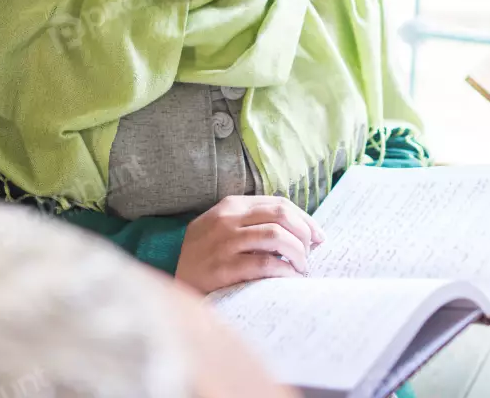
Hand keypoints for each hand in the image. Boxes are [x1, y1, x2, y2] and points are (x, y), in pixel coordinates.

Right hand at [175, 195, 325, 293]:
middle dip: (305, 234)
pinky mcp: (222, 268)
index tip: (318, 237)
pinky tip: (290, 278)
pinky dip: (284, 271)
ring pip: (276, 236)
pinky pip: (265, 264)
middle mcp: (227, 219)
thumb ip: (253, 223)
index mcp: (231, 206)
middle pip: (281, 215)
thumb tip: (302, 231)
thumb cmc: (205, 258)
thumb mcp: (222, 229)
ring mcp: (224, 243)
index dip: (304, 219)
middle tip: (311, 253)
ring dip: (298, 252)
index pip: (278, 204)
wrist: (170, 284)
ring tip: (301, 267)